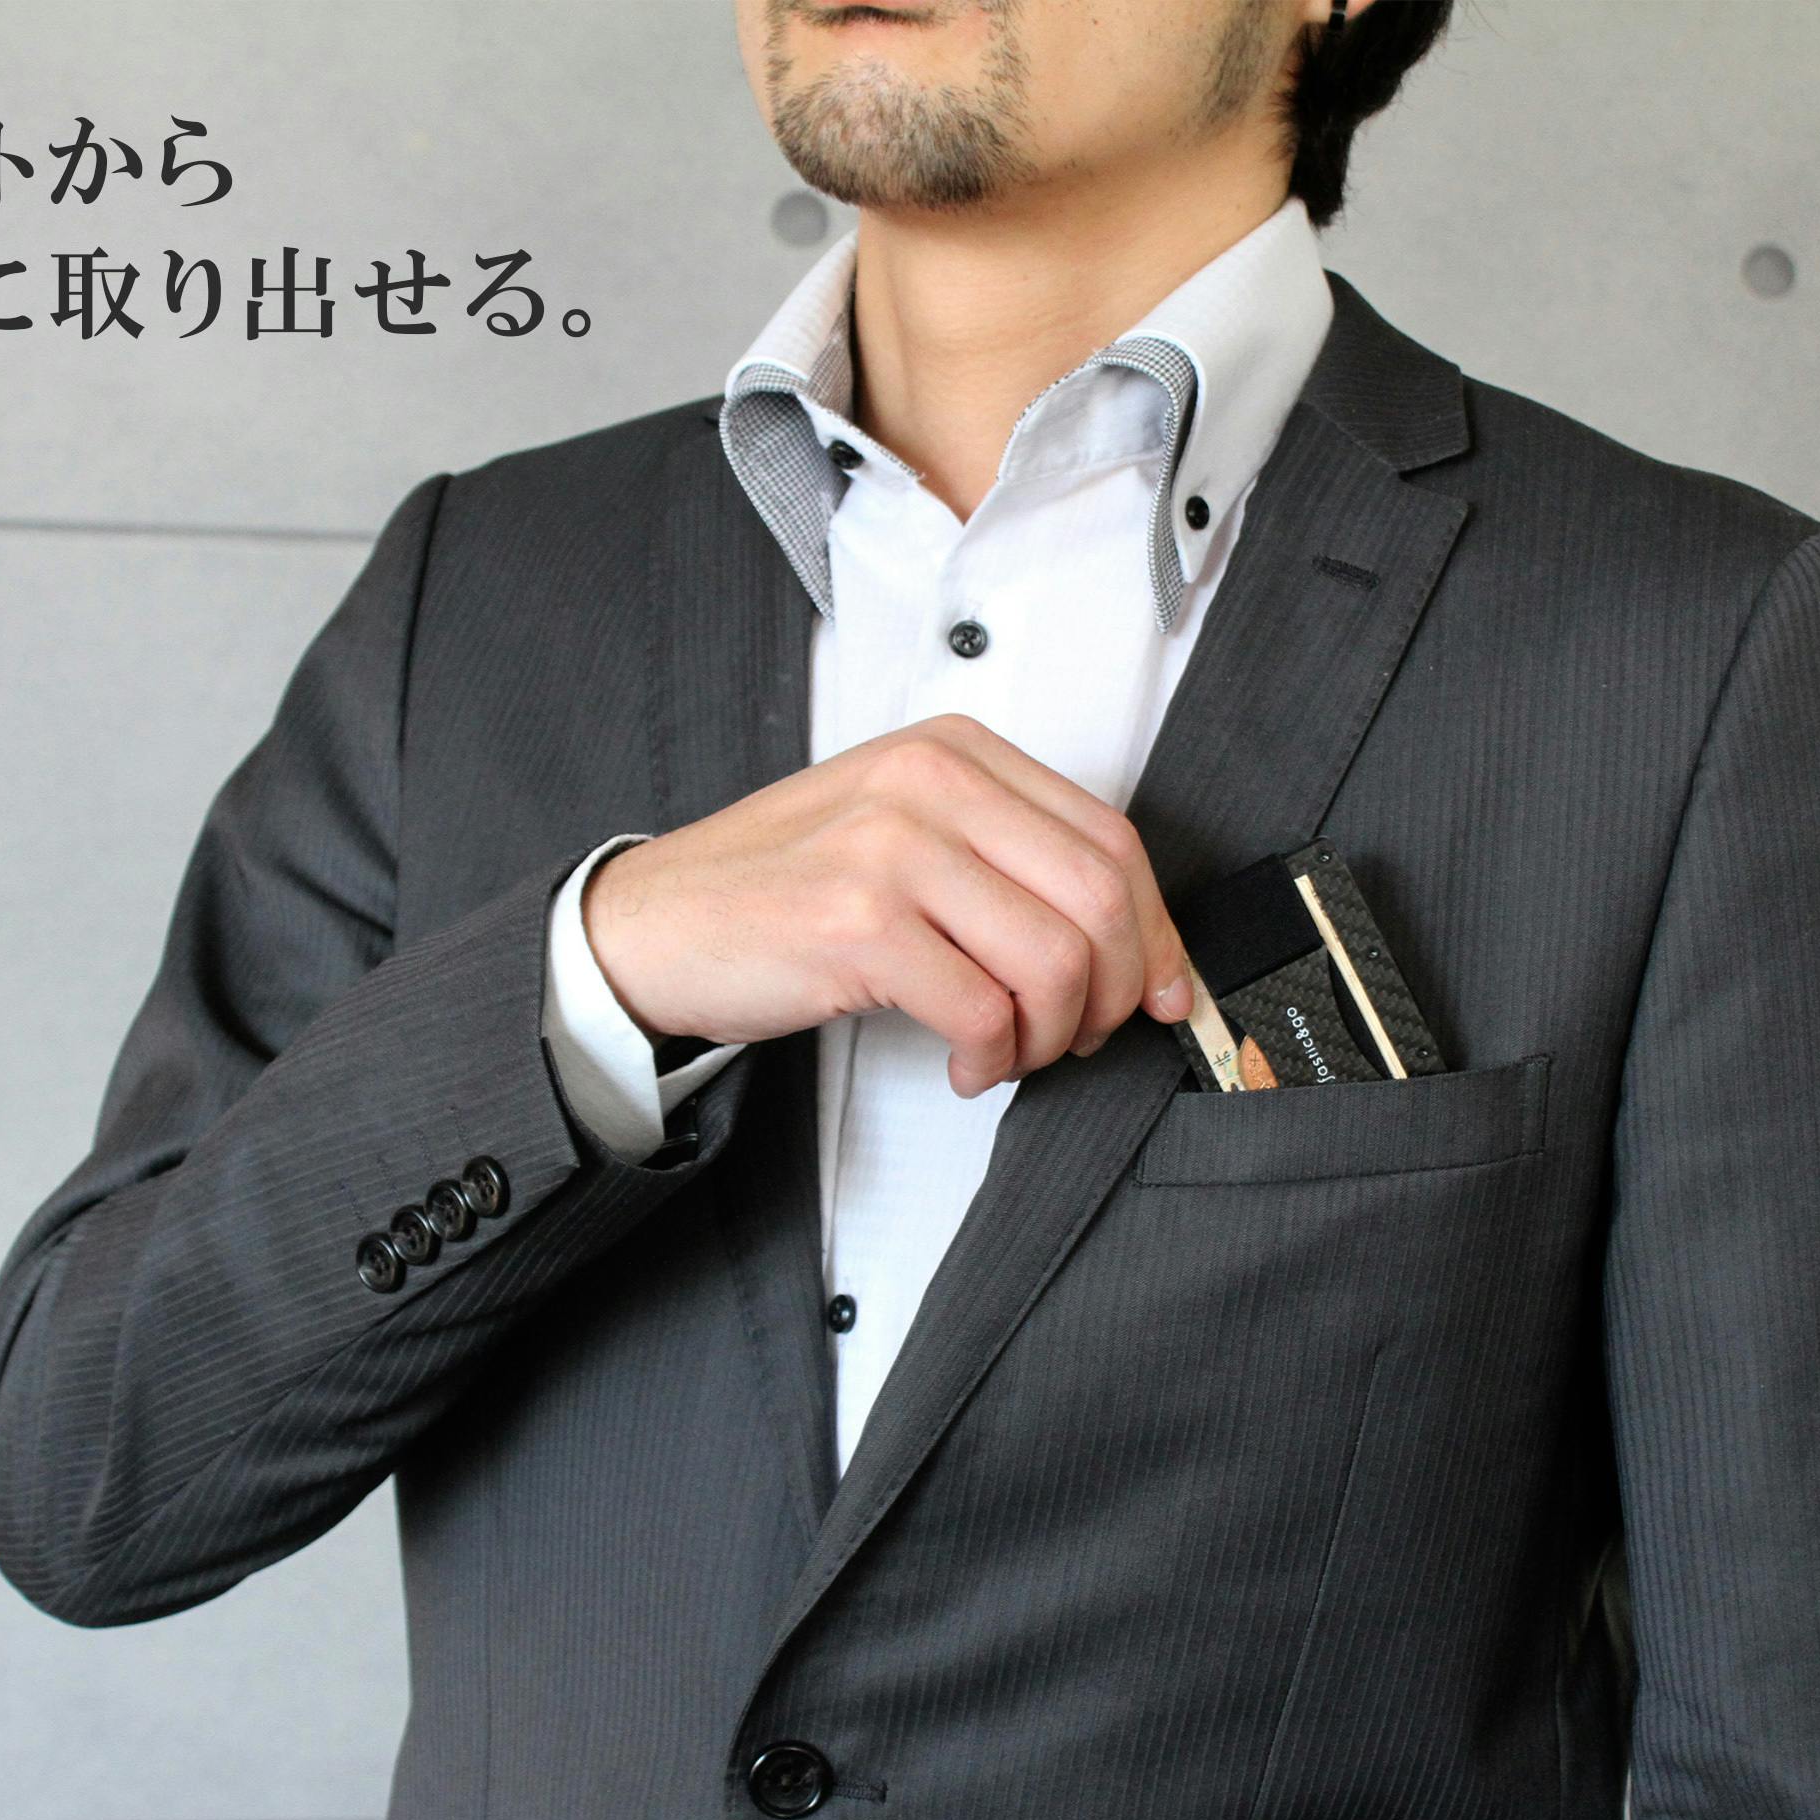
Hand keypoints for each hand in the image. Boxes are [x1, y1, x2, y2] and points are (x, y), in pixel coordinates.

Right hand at [582, 713, 1194, 1096]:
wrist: (654, 925)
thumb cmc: (783, 890)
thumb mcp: (904, 835)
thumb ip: (1008, 862)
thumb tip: (1135, 946)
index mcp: (955, 751)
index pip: (1109, 838)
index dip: (1156, 930)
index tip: (1165, 991)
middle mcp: (930, 782)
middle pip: (1099, 896)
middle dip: (1117, 990)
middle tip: (1084, 1037)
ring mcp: (893, 847)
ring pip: (1054, 959)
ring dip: (1051, 1035)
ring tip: (1012, 1054)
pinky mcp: (858, 922)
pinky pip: (983, 1010)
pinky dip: (992, 1060)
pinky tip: (964, 1067)